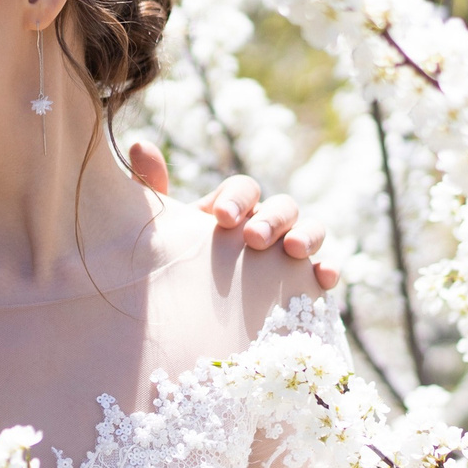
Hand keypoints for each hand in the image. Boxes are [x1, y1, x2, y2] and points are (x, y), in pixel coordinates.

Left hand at [127, 140, 338, 289]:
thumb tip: (138, 146)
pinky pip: (325, 271)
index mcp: (233, 210)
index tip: (220, 218)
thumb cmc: (179, 269)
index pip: (244, 189)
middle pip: (282, 206)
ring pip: (312, 230)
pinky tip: (324, 278)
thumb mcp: (164, 234)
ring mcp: (289, 253)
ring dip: (306, 235)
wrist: (192, 322)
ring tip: (293, 250)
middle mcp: (266, 226)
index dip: (237, 198)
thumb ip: (152, 193)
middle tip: (253, 239)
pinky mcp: (306, 285)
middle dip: (271, 218)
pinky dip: (329, 270)